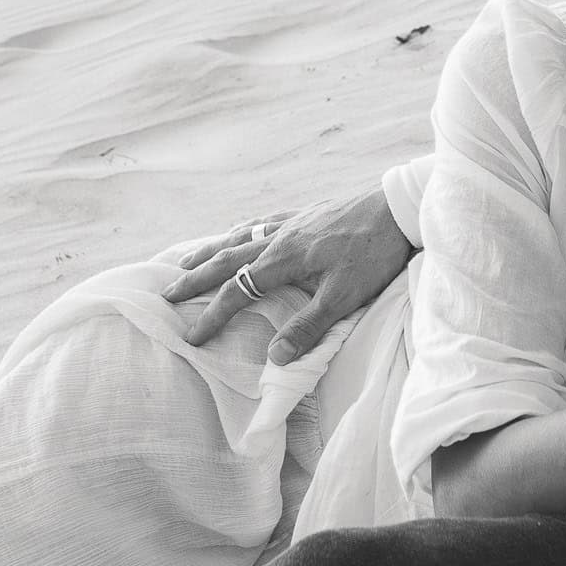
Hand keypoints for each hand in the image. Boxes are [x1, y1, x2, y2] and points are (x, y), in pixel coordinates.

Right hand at [162, 186, 413, 364]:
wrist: (400, 208)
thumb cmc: (375, 254)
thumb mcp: (345, 297)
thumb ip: (308, 326)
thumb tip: (273, 356)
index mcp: (284, 258)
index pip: (237, 290)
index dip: (212, 315)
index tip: (191, 336)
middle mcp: (279, 236)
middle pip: (226, 258)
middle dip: (194, 278)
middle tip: (166, 292)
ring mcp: (292, 221)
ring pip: (239, 235)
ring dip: (210, 251)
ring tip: (186, 261)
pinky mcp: (307, 212)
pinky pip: (260, 220)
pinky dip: (240, 229)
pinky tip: (239, 231)